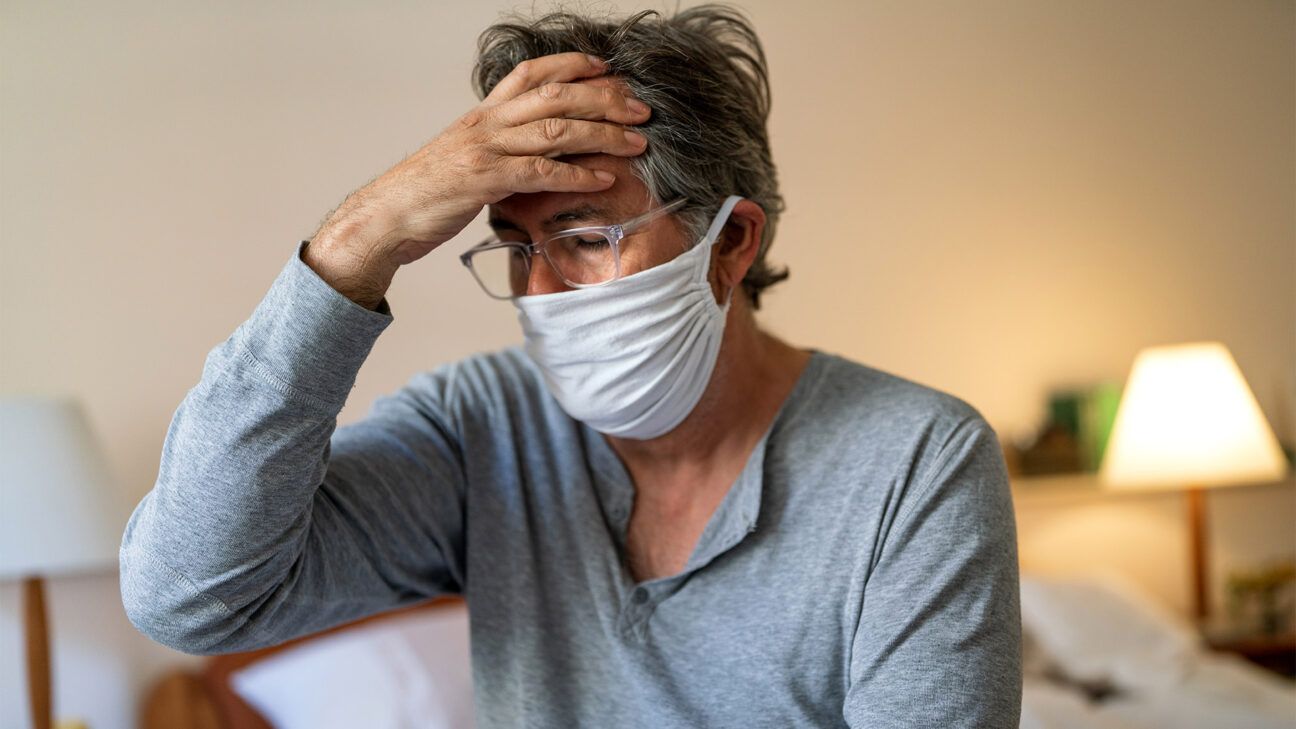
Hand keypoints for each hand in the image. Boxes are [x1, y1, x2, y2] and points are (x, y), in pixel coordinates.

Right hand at [305, 52, 650, 307]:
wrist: (386, 216)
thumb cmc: (427, 192)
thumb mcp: (464, 158)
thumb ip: (498, 149)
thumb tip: (532, 154)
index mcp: (483, 114)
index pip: (531, 73)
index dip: (571, 65)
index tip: (606, 68)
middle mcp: (486, 123)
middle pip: (555, 97)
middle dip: (604, 100)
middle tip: (641, 109)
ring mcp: (485, 149)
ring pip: (555, 130)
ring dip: (602, 134)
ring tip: (636, 142)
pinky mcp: (484, 180)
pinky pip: (540, 172)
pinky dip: (577, 175)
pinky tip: (604, 178)